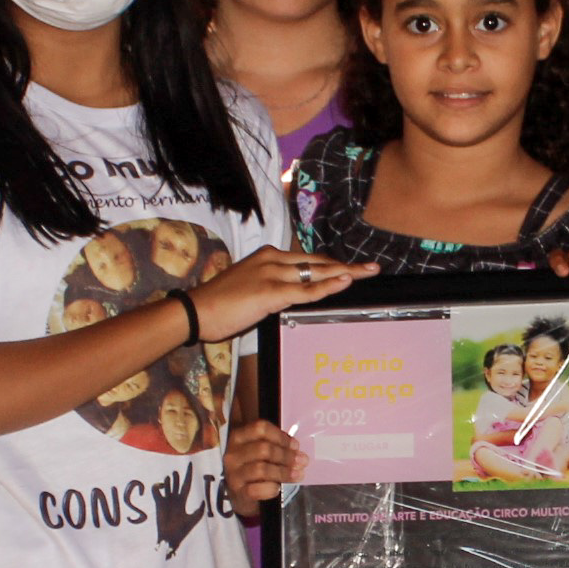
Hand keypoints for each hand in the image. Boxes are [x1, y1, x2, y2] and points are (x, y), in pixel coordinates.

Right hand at [188, 245, 370, 343]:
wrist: (196, 311)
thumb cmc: (218, 305)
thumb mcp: (249, 289)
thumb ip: (271, 287)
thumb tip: (291, 295)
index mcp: (267, 256)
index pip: (307, 259)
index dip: (332, 264)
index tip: (350, 267)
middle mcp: (272, 259)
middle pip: (318, 262)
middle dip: (346, 265)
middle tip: (371, 268)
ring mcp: (272, 273)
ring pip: (317, 272)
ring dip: (345, 273)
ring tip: (368, 273)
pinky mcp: (271, 291)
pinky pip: (306, 290)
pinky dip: (328, 286)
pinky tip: (345, 282)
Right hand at [226, 417, 304, 512]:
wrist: (241, 496)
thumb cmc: (255, 470)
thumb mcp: (261, 453)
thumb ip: (276, 446)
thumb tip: (296, 450)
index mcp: (239, 438)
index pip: (260, 429)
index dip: (281, 437)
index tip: (295, 446)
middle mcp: (232, 454)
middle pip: (263, 449)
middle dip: (286, 455)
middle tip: (302, 461)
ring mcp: (233, 474)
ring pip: (261, 469)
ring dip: (284, 472)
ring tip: (298, 475)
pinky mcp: (237, 492)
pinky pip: (257, 489)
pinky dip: (271, 489)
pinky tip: (278, 489)